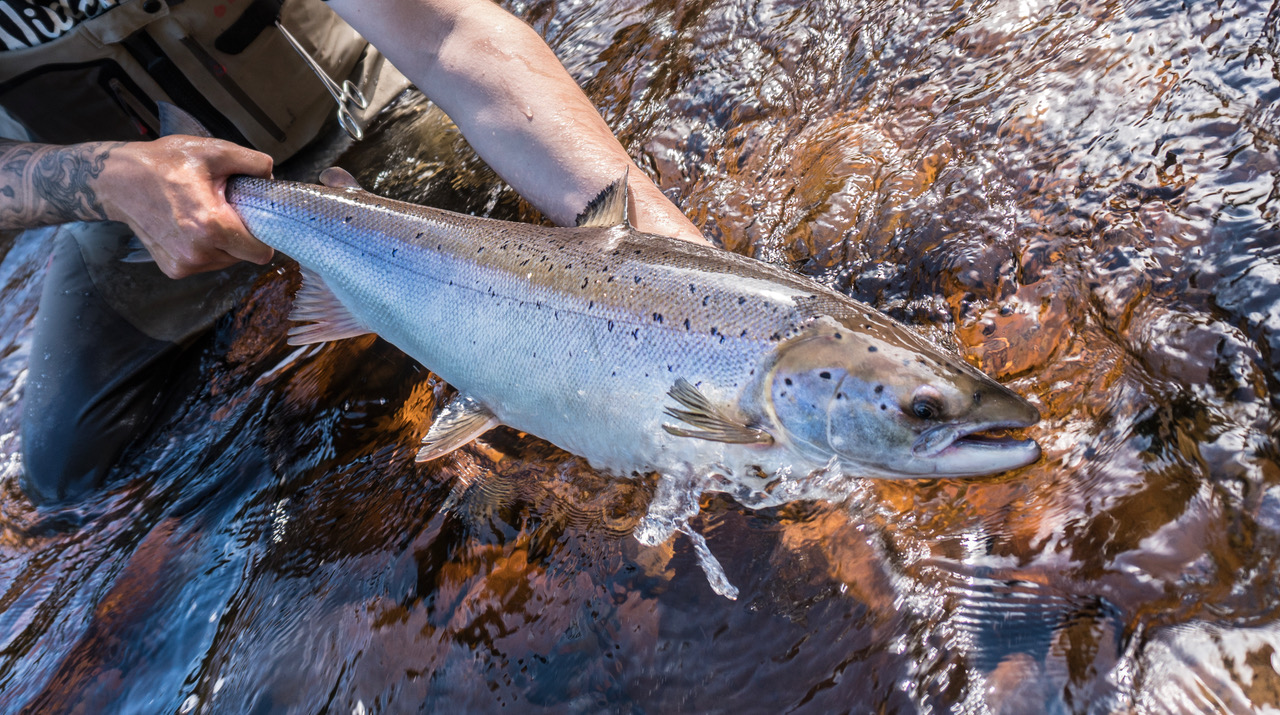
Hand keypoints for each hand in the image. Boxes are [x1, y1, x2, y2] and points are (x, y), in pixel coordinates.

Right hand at [97, 136, 274, 278]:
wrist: (119, 181)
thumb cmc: (164, 164)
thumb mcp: (213, 151)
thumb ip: (253, 162)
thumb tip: (273, 178)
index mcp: (212, 226)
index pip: (262, 253)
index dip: (265, 237)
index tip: (257, 220)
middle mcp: (198, 253)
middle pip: (245, 256)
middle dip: (243, 236)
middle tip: (227, 210)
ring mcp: (184, 264)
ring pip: (226, 261)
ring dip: (224, 243)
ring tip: (206, 216)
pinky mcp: (173, 269)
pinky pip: (206, 263)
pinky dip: (206, 248)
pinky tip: (191, 227)